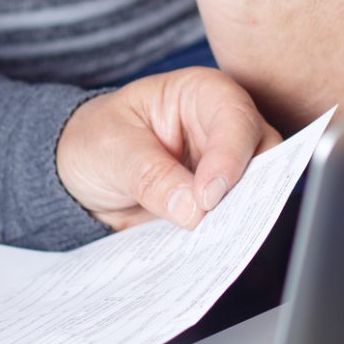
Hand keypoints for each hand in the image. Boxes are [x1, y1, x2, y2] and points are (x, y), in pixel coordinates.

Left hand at [56, 67, 279, 230]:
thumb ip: (150, 174)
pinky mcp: (218, 202)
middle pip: (265, 154)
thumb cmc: (95, 139)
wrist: (79, 174)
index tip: (207, 196)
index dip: (229, 157)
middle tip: (217, 221)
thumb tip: (192, 208)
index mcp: (200, 93)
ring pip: (259, 191)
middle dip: (248, 189)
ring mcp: (224, 167)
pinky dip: (226, 235)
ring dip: (240, 217)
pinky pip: (236, 220)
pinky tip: (206, 250)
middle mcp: (222, 127)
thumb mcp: (111, 149)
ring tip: (211, 240)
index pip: (234, 118)